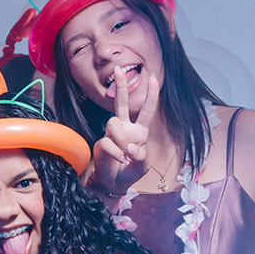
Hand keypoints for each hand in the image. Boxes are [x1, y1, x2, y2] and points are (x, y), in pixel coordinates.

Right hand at [90, 66, 163, 195]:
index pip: (145, 110)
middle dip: (121, 86)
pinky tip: (120, 160)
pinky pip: (108, 142)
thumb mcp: (143, 165)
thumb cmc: (130, 171)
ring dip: (122, 139)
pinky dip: (116, 153)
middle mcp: (124, 129)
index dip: (150, 94)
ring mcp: (111, 135)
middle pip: (121, 103)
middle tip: (118, 69)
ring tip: (126, 154)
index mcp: (139, 131)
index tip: (153, 77)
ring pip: (114, 123)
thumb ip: (141, 156)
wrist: (114, 184)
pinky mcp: (101, 143)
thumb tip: (129, 147)